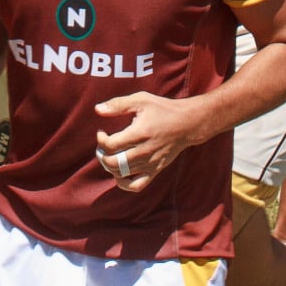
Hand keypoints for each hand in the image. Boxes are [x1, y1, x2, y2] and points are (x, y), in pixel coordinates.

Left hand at [94, 92, 208, 191]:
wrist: (188, 123)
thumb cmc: (163, 109)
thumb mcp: (141, 100)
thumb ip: (118, 104)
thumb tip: (97, 109)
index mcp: (140, 133)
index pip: (110, 145)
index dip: (100, 140)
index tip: (102, 132)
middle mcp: (144, 151)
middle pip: (113, 163)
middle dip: (102, 155)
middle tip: (103, 145)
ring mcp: (150, 163)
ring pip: (121, 174)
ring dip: (110, 166)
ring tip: (111, 155)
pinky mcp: (155, 170)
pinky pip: (136, 185)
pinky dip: (123, 183)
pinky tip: (120, 172)